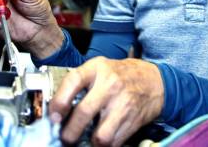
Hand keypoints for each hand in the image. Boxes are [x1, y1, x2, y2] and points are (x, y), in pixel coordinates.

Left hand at [49, 57, 164, 146]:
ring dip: (90, 142)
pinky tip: (103, 137)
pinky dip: (106, 144)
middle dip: (69, 132)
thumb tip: (56, 106)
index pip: (73, 81)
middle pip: (84, 113)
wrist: (154, 80)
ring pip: (100, 135)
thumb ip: (80, 82)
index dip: (59, 101)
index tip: (54, 116)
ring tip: (86, 139)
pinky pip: (114, 142)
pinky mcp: (133, 120)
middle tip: (65, 137)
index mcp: (98, 68)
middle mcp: (110, 84)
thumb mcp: (100, 68)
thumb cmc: (122, 75)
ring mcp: (123, 103)